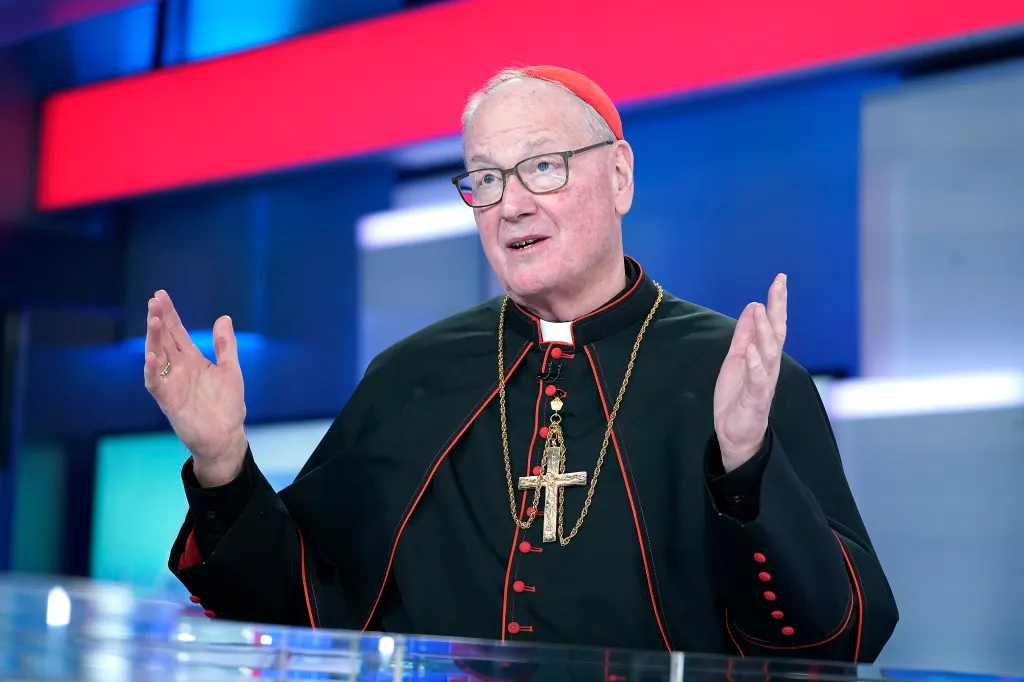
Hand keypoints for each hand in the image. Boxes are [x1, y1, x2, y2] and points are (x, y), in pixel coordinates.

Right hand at [143, 290, 247, 486]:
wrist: (226, 436)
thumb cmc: (227, 405)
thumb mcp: (230, 369)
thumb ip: (225, 345)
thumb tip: (223, 318)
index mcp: (192, 361)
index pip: (176, 332)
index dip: (169, 315)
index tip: (161, 295)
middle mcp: (178, 369)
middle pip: (164, 339)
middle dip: (159, 320)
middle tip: (154, 300)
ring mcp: (171, 384)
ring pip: (157, 356)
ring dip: (153, 338)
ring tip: (153, 319)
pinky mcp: (168, 401)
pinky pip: (155, 383)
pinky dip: (152, 370)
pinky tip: (151, 356)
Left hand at [713, 274, 787, 471]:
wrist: (736, 433)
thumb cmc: (738, 396)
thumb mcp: (737, 358)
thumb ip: (745, 335)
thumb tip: (753, 307)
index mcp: (765, 355)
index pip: (774, 324)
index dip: (777, 302)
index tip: (780, 278)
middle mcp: (770, 366)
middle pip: (777, 334)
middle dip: (778, 309)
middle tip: (778, 285)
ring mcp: (764, 383)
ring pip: (770, 354)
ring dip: (766, 333)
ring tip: (762, 312)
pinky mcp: (755, 399)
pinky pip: (757, 381)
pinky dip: (755, 366)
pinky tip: (750, 352)